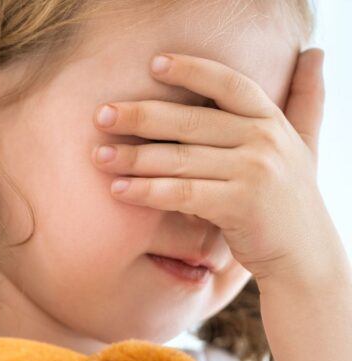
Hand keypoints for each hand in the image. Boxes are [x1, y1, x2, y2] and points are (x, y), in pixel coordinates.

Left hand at [90, 49, 342, 287]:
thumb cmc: (291, 200)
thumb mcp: (304, 144)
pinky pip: (182, 193)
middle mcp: (264, 141)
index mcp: (272, 121)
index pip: (229, 84)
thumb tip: (314, 52)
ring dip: (134, 156)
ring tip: (98, 156)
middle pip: (191, 120)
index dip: (192, 70)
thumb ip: (304, 101)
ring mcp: (253, 173)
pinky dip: (147, 191)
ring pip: (180, 158)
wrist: (305, 257)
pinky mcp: (239, 206)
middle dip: (141, 116)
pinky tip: (118, 190)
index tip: (153, 63)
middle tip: (100, 114)